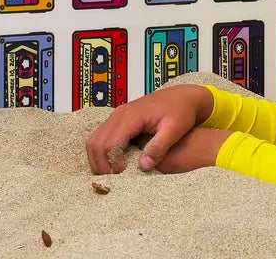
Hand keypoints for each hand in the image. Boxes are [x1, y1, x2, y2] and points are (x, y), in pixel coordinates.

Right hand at [85, 84, 216, 174]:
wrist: (181, 96)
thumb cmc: (180, 110)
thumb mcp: (174, 129)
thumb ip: (159, 147)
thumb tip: (142, 166)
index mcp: (131, 116)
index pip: (111, 143)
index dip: (114, 163)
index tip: (125, 175)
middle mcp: (119, 114)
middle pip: (96, 143)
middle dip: (101, 164)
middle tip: (113, 180)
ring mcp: (116, 116)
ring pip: (94, 140)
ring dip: (98, 159)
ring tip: (111, 174)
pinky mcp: (118, 120)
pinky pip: (101, 137)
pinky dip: (101, 152)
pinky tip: (113, 164)